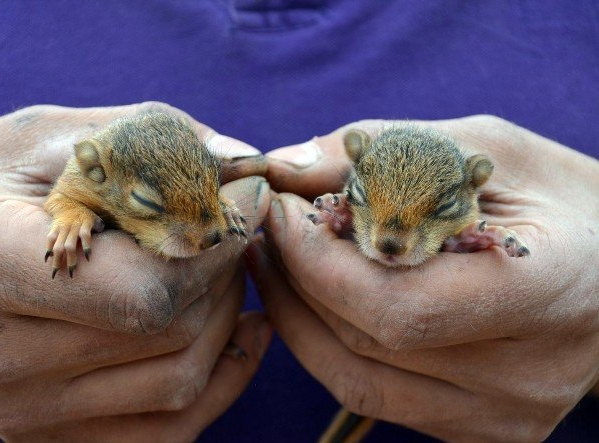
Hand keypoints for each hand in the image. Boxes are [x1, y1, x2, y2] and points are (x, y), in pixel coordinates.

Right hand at [0, 102, 272, 440]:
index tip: (250, 196)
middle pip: (170, 332)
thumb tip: (241, 159)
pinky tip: (237, 330)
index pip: (141, 289)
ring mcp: (20, 409)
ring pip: (181, 380)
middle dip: (227, 270)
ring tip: (224, 270)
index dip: (215, 243)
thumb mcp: (41, 138)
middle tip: (233, 226)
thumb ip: (141, 138)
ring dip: (227, 318)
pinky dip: (220, 380)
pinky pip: (167, 429)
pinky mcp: (47, 433)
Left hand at [252, 116, 598, 440]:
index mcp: (546, 292)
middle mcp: (527, 374)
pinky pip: (374, 394)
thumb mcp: (485, 148)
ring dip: (296, 317)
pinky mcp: (481, 425)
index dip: (318, 261)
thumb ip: (388, 153)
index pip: (398, 306)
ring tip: (275, 261)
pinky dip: (328, 345)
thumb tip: (287, 166)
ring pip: (356, 379)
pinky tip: (312, 301)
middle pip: (366, 342)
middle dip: (296, 278)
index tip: (281, 209)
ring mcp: (504, 411)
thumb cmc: (555, 196)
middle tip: (271, 227)